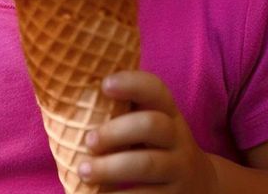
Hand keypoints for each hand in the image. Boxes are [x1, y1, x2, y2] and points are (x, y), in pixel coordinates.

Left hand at [80, 70, 218, 192]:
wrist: (200, 185)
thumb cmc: (154, 146)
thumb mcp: (147, 124)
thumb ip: (120, 110)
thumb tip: (66, 96)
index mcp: (167, 112)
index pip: (155, 90)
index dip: (131, 83)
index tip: (104, 85)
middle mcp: (178, 138)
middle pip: (152, 125)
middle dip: (115, 131)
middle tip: (88, 142)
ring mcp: (179, 169)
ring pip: (147, 164)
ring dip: (110, 168)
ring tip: (83, 171)